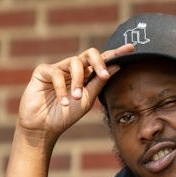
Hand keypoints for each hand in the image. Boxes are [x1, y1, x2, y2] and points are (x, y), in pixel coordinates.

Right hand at [16, 44, 133, 144]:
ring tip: (76, 98)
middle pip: (90, 54)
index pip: (102, 61)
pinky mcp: (43, 71)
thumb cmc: (65, 115)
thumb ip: (99, 83)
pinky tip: (62, 102)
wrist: (43, 127)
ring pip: (75, 62)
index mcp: (86, 76)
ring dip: (78, 81)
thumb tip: (117, 67)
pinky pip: (56, 73)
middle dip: (99, 62)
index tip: (131, 49)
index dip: (116, 54)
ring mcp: (58, 68)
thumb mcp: (86, 100)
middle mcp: (73, 69)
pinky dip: (61, 88)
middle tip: (104, 75)